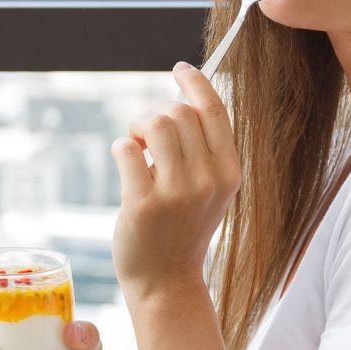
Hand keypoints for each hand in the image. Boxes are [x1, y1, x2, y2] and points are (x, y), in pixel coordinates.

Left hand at [110, 62, 241, 300]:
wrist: (166, 280)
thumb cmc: (182, 226)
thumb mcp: (209, 188)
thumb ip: (203, 148)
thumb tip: (180, 96)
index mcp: (229, 172)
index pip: (215, 110)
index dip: (196, 83)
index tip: (180, 69)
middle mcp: (209, 181)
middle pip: (180, 112)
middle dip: (156, 111)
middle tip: (146, 133)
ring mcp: (177, 194)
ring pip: (156, 123)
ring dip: (138, 126)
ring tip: (137, 145)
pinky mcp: (144, 205)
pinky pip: (126, 149)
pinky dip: (121, 147)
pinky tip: (126, 163)